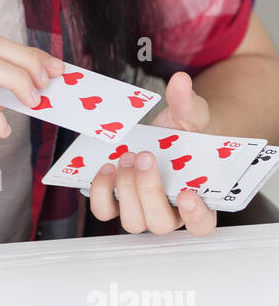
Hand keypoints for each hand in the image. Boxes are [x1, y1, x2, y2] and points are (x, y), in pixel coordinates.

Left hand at [89, 71, 216, 235]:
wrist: (160, 135)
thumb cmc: (182, 134)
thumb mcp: (190, 115)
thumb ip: (187, 103)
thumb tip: (180, 82)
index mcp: (198, 199)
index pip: (203, 224)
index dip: (197, 215)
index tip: (188, 193)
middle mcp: (170, 213)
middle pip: (160, 223)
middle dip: (149, 190)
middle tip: (144, 156)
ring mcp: (141, 210)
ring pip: (132, 221)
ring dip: (124, 190)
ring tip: (124, 156)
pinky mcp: (116, 203)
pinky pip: (104, 211)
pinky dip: (101, 192)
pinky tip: (105, 168)